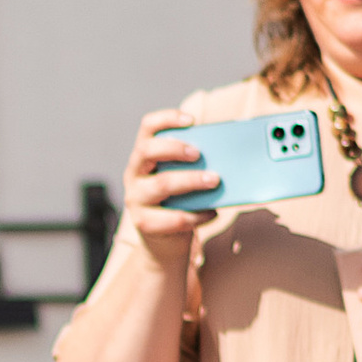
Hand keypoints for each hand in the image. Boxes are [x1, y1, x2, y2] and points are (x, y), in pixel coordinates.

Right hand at [121, 109, 209, 256]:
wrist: (164, 243)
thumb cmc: (178, 203)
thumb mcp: (182, 178)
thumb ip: (195, 165)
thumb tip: (228, 153)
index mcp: (144, 156)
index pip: (148, 127)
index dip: (167, 119)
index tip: (192, 120)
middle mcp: (134, 174)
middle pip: (148, 151)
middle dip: (175, 149)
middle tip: (199, 153)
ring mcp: (136, 199)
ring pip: (161, 184)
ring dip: (191, 180)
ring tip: (215, 180)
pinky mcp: (144, 224)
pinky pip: (173, 217)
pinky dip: (197, 214)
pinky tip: (213, 212)